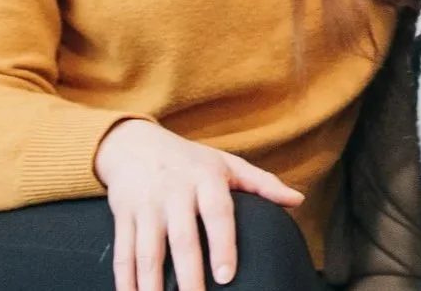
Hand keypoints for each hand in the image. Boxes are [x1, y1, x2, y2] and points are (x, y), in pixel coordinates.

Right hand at [94, 118, 302, 290]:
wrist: (133, 143)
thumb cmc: (189, 160)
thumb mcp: (226, 163)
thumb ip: (262, 184)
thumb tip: (298, 200)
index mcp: (204, 178)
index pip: (217, 213)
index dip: (222, 244)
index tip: (226, 275)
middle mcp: (173, 191)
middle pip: (181, 238)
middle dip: (188, 274)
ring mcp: (145, 205)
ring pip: (147, 251)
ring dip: (152, 283)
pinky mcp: (122, 217)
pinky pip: (122, 253)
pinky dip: (125, 280)